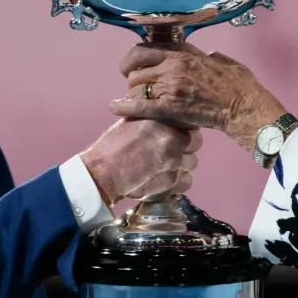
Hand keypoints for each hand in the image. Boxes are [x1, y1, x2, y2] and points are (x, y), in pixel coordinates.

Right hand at [79, 119, 200, 205]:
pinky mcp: (171, 182)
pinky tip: (165, 179)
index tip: (177, 134)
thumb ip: (152, 118)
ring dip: (181, 164)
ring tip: (165, 166)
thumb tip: (164, 114)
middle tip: (171, 151)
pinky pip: (187, 181)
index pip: (189, 123)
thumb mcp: (131, 121)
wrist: (102, 172)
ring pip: (192, 163)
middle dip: (186, 147)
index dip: (183, 130)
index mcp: (162, 122)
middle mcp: (171, 140)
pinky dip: (178, 182)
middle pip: (196, 142)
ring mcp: (173, 162)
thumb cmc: (113, 145)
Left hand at [109, 42, 286, 151]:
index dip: (132, 59)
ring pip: (136, 87)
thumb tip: (206, 56)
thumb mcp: (221, 60)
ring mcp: (171, 86)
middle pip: (136, 70)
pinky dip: (124, 107)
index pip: (144, 49)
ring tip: (135, 102)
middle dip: (132, 80)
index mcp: (183, 52)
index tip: (130, 67)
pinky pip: (138, 106)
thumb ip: (207, 56)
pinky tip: (116, 108)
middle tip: (134, 88)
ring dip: (133, 94)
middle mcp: (173, 65)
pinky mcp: (170, 107)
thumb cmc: (238, 85)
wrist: (243, 107)